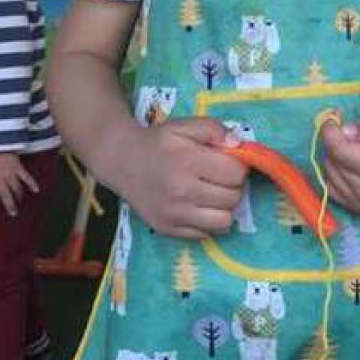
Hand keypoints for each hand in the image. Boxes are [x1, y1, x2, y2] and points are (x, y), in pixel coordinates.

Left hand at [0, 153, 38, 218]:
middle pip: (6, 195)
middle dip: (10, 205)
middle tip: (14, 213)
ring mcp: (10, 174)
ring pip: (16, 188)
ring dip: (19, 196)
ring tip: (21, 202)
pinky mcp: (18, 167)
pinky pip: (26, 177)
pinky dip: (32, 184)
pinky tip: (36, 190)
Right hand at [103, 118, 246, 238]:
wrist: (121, 161)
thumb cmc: (158, 142)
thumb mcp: (185, 125)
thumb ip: (214, 129)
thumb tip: (237, 145)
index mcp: (188, 162)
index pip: (236, 173)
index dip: (238, 166)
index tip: (228, 163)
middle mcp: (182, 191)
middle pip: (233, 198)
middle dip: (233, 186)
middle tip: (221, 178)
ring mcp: (174, 214)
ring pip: (224, 221)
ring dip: (224, 207)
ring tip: (214, 195)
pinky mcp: (167, 229)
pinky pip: (205, 234)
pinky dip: (209, 222)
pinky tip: (200, 207)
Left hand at [319, 121, 359, 213]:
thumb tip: (345, 131)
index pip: (339, 151)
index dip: (329, 133)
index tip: (331, 120)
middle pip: (331, 162)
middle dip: (334, 143)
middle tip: (347, 132)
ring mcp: (359, 203)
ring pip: (328, 175)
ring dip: (332, 159)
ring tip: (349, 148)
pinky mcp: (358, 208)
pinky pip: (332, 190)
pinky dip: (333, 175)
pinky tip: (345, 165)